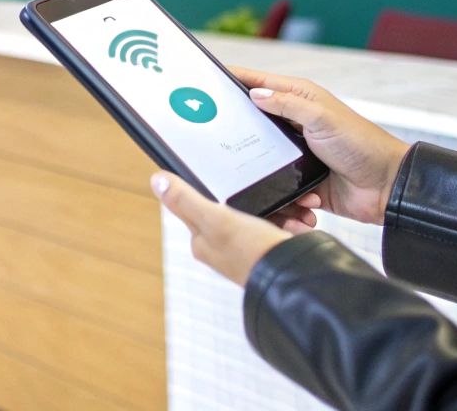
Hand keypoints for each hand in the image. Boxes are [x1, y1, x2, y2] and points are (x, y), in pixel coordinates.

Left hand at [152, 172, 297, 286]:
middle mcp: (223, 246)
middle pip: (236, 205)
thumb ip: (186, 201)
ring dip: (282, 207)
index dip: (218, 186)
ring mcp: (249, 248)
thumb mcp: (215, 220)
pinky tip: (299, 223)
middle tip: (273, 193)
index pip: (201, 202)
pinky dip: (293, 220)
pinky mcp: (272, 249)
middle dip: (259, 196)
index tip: (236, 175)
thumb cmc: (253, 254)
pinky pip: (283, 223)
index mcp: (203, 241)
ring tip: (293, 212)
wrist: (298, 280)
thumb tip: (157, 180)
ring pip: (264, 211)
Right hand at [231, 66, 409, 226]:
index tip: (206, 81)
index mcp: (299, 99)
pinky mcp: (300, 182)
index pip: (257, 83)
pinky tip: (306, 205)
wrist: (386, 187)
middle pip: (252, 125)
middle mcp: (294, 123)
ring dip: (270, 178)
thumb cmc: (361, 145)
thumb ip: (286, 104)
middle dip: (240, 138)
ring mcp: (295, 154)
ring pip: (261, 163)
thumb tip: (253, 94)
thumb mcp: (321, 118)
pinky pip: (280, 192)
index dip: (232, 79)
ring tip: (288, 188)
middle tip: (222, 146)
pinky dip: (289, 202)